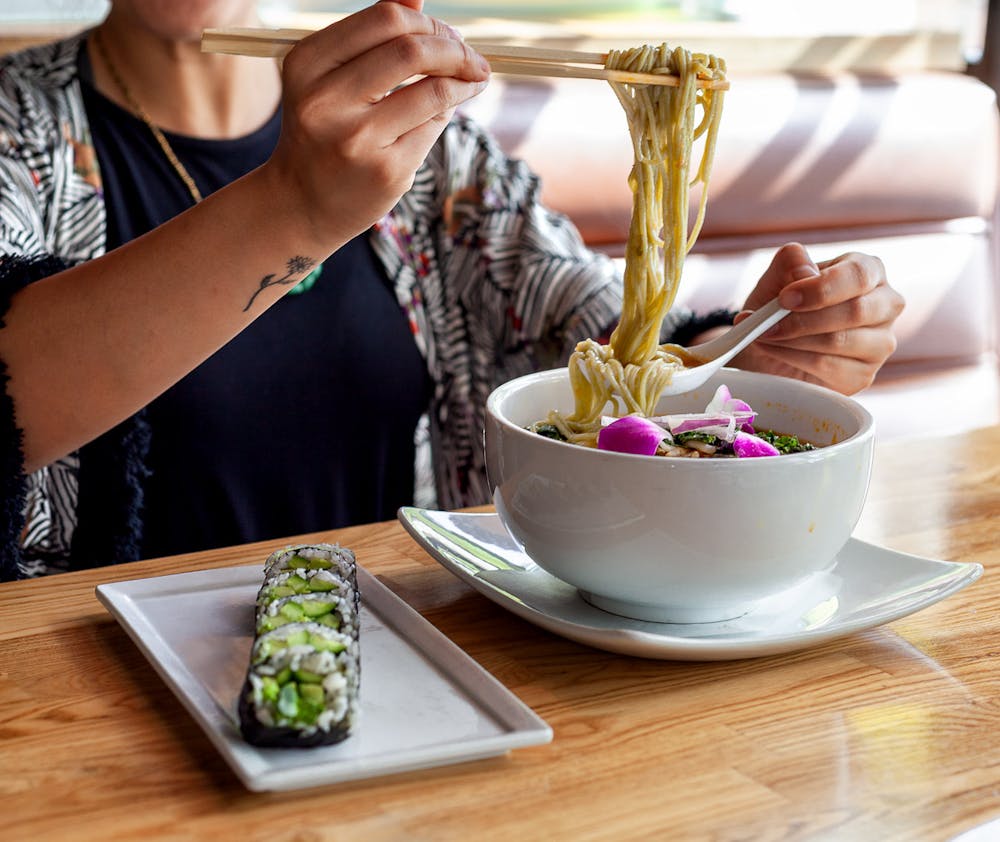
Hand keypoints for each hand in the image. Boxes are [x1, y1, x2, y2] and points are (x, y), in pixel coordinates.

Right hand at [264, 0, 489, 248]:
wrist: (302, 203)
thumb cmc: (324, 131)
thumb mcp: (330, 79)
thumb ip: (371, 38)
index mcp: (307, 64)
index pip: (385, 19)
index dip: (428, 21)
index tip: (450, 35)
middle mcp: (326, 101)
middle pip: (411, 51)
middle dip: (454, 49)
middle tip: (472, 58)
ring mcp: (357, 140)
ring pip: (432, 92)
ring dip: (464, 81)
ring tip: (474, 80)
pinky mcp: (385, 172)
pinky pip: (433, 128)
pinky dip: (447, 113)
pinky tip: (447, 111)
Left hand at [730, 242, 904, 393]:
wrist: (765, 350)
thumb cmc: (777, 309)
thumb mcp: (775, 280)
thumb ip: (789, 264)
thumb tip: (804, 271)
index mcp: (868, 271)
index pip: (858, 274)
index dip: (821, 288)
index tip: (784, 298)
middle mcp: (885, 305)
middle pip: (857, 311)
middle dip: (804, 319)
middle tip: (768, 324)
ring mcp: (880, 343)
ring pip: (840, 340)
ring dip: (793, 340)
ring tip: (765, 336)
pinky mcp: (864, 374)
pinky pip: (830, 368)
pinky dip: (795, 359)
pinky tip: (777, 352)